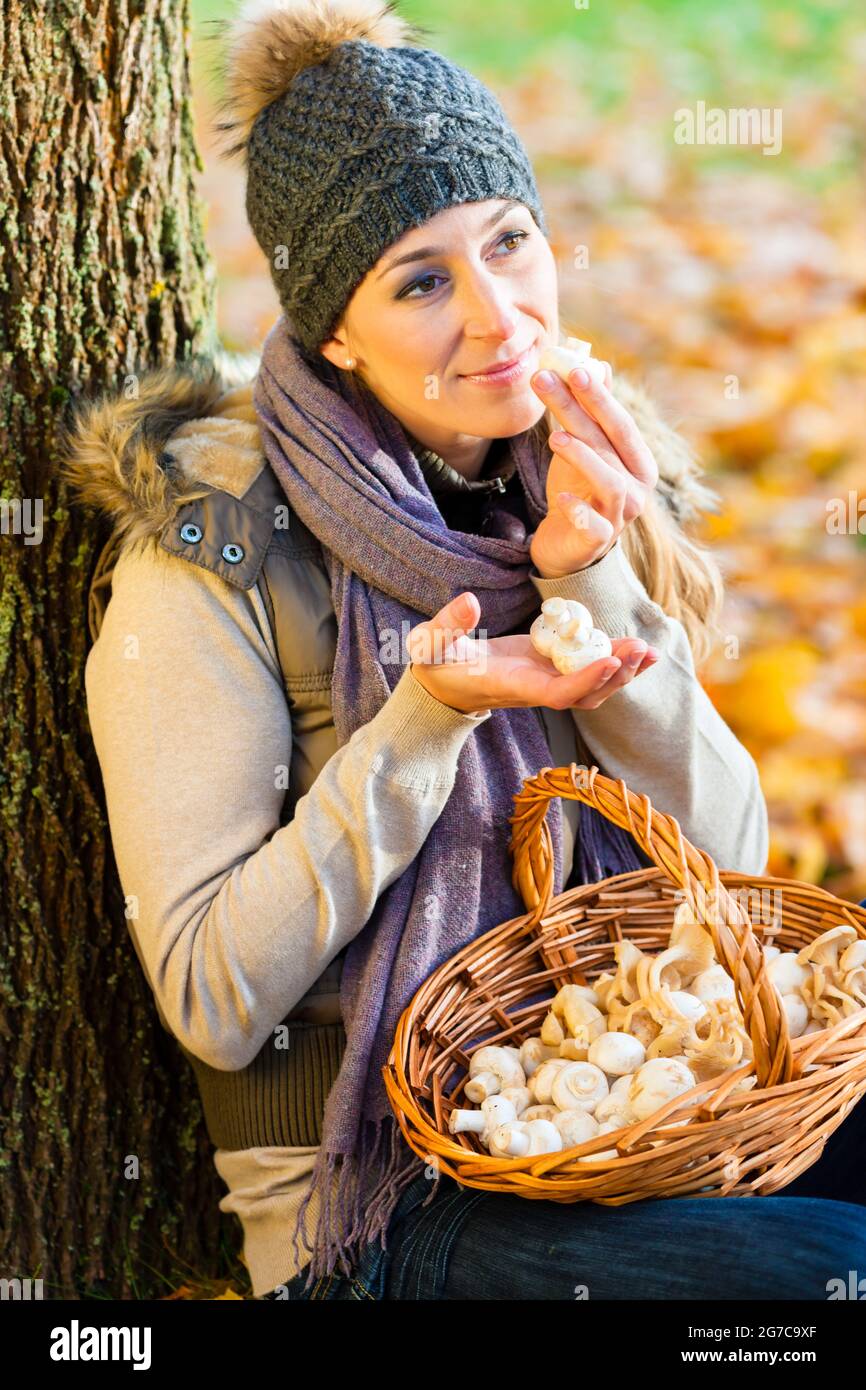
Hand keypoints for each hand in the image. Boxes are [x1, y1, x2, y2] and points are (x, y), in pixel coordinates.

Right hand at [408, 593, 658, 714]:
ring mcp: (546, 682)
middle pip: (585, 695)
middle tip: (639, 647)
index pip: (555, 694)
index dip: (585, 681)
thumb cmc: (436, 665)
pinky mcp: (552, 669)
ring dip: (623, 671)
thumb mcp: (431, 644)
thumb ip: (447, 625)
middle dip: (615, 675)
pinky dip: (617, 662)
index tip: (610, 660)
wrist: (443, 684)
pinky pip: (590, 670)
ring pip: (593, 687)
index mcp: (512, 686)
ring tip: (650, 650)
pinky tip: (640, 650)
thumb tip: (469, 602)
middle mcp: (535, 690)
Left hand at [528, 358, 659, 578]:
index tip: (572, 367)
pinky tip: (561, 497)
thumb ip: (593, 414)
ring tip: (554, 437)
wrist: (567, 545)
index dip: (597, 395)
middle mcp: (637, 488)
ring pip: (609, 482)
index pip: (620, 423)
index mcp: (638, 462)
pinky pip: (593, 525)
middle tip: (547, 381)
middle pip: (610, 444)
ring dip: (583, 457)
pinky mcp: (597, 541)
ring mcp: (620, 516)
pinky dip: (578, 509)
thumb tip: (597, 365)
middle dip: (580, 409)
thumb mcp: (585, 449)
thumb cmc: (578, 491)